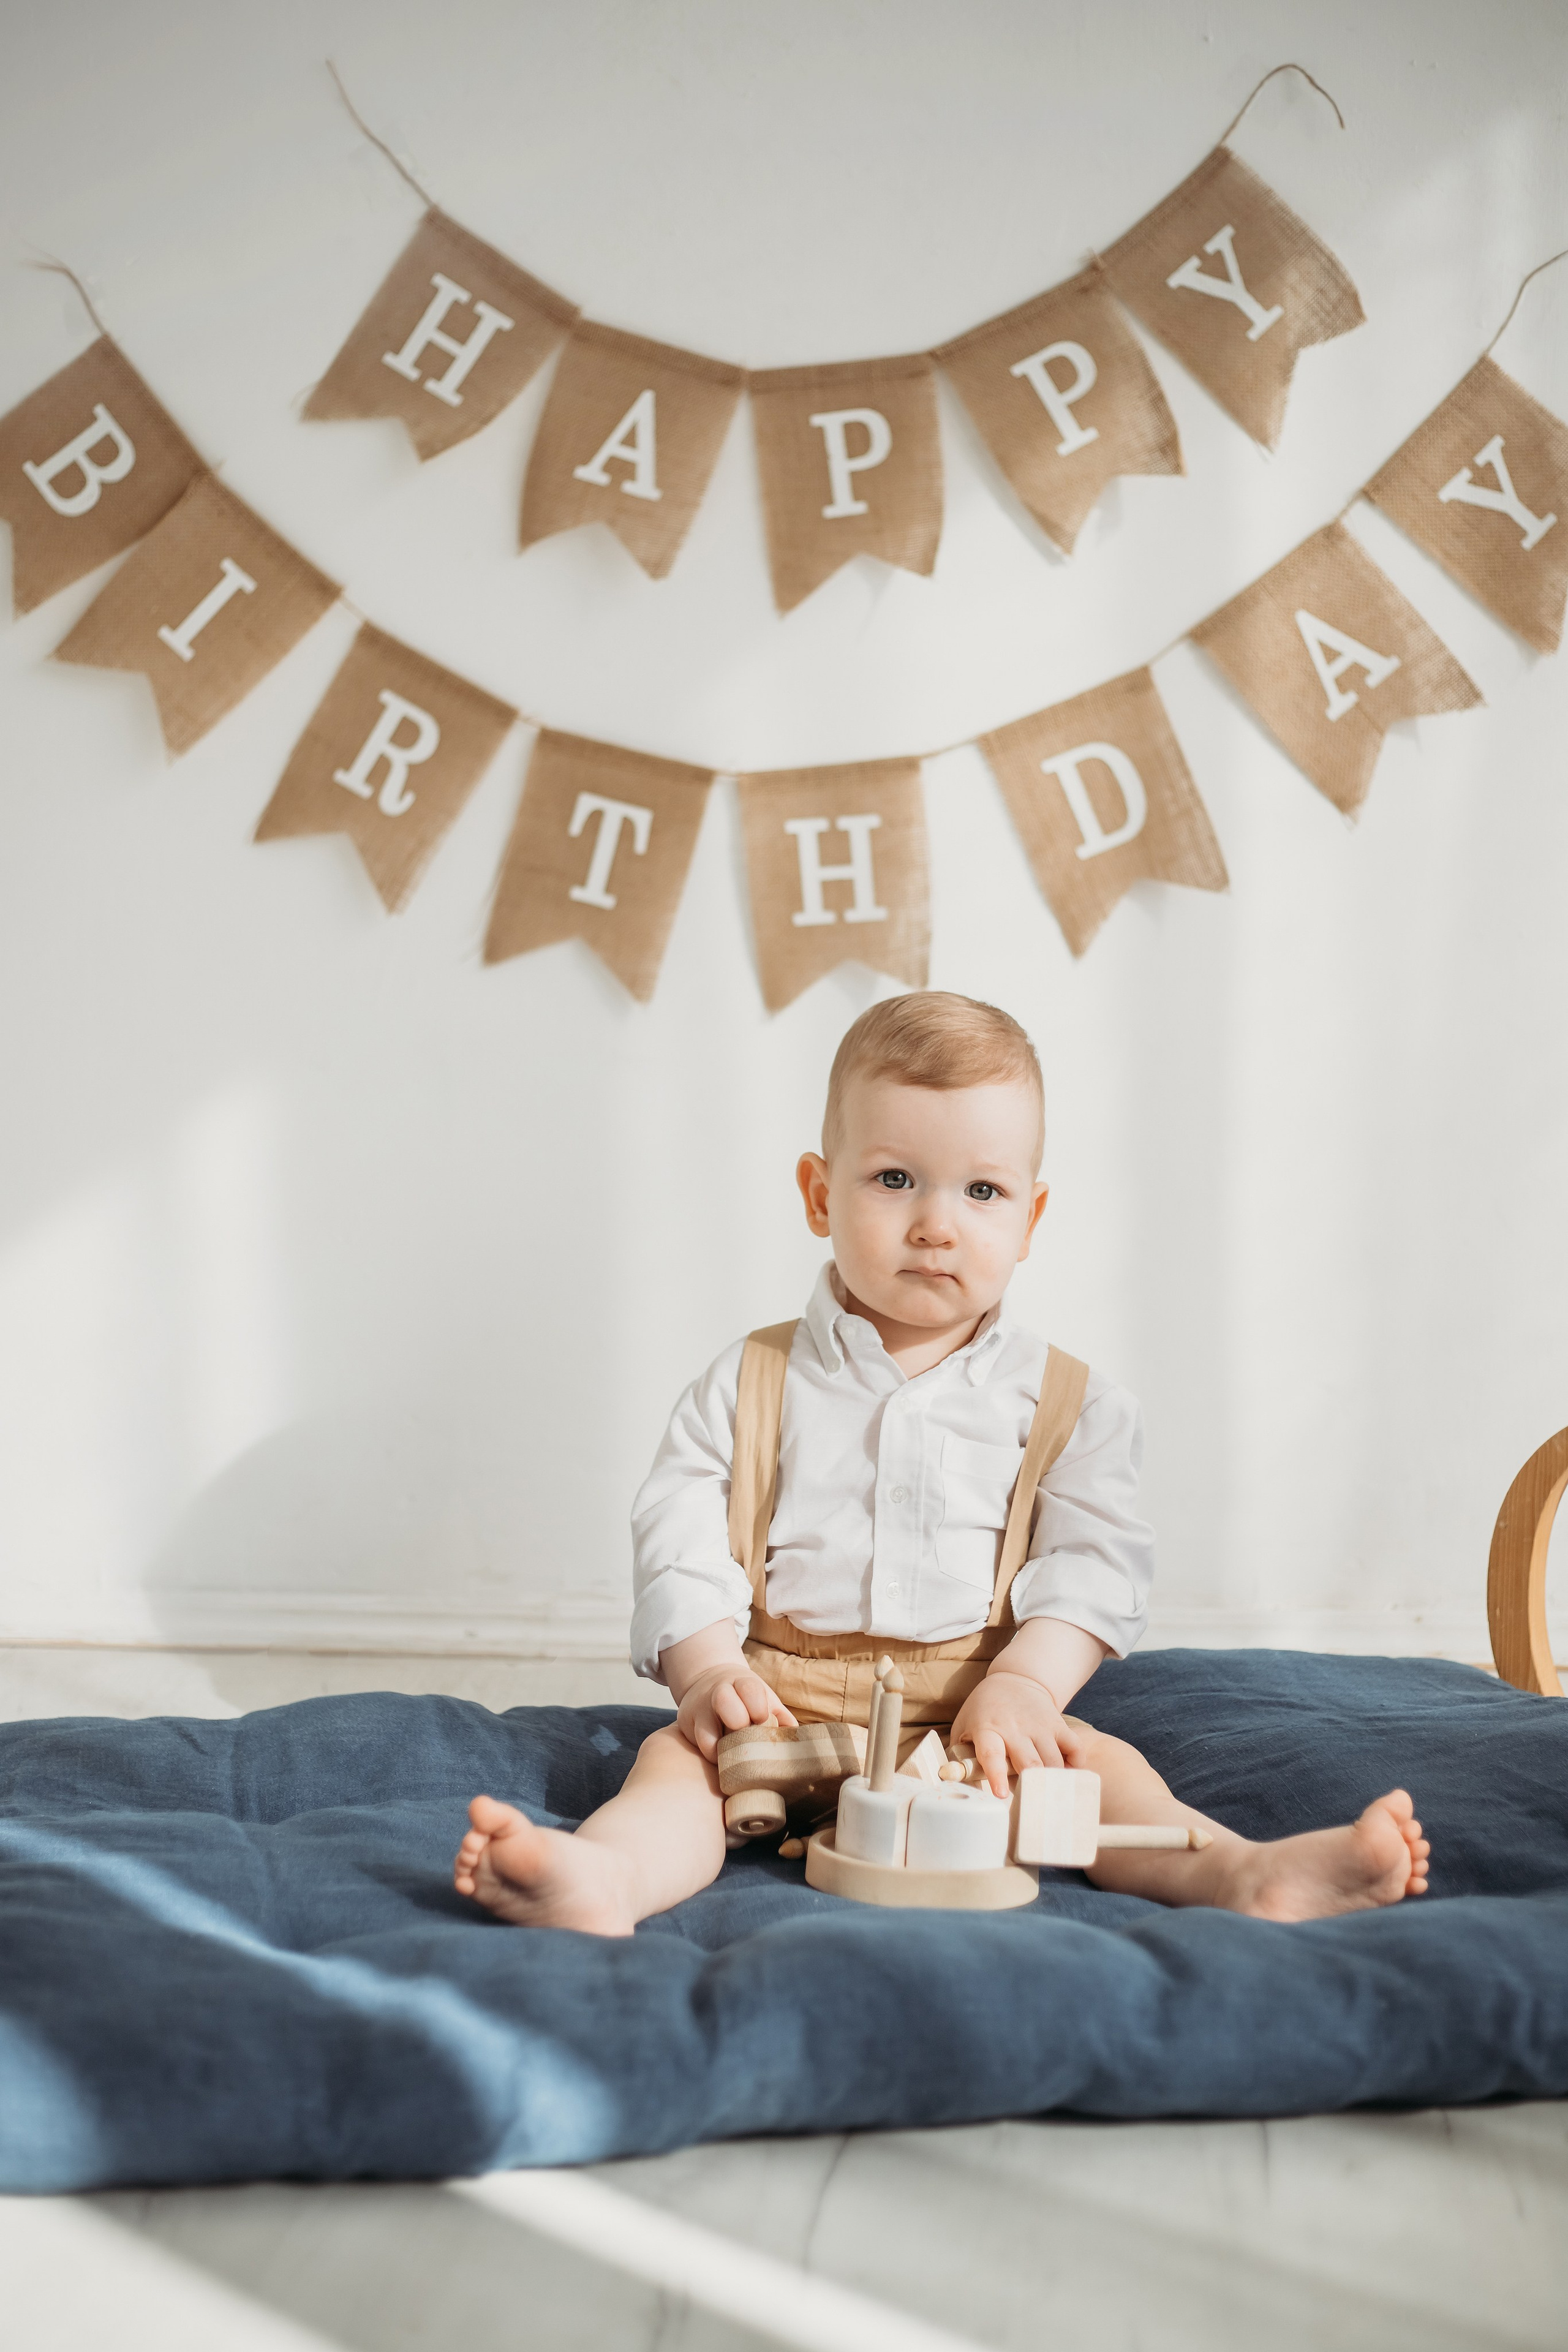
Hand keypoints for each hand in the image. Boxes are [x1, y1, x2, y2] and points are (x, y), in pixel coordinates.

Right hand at [675, 1664, 796, 1761]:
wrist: (708, 1682)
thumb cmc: (743, 1697)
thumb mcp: (762, 1697)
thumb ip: (780, 1716)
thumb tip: (796, 1739)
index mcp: (739, 1682)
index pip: (749, 1689)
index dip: (758, 1708)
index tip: (762, 1720)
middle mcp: (716, 1693)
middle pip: (725, 1702)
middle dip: (739, 1723)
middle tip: (747, 1738)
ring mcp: (698, 1711)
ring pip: (705, 1734)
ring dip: (722, 1750)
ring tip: (734, 1756)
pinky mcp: (685, 1727)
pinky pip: (697, 1747)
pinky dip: (710, 1756)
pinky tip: (722, 1759)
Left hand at [949, 1669, 1086, 1797]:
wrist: (1014, 1679)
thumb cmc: (984, 1709)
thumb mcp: (964, 1725)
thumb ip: (958, 1754)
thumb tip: (955, 1786)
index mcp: (988, 1729)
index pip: (992, 1753)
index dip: (996, 1775)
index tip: (1001, 1794)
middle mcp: (1015, 1728)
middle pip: (1030, 1763)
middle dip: (1033, 1787)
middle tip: (1032, 1805)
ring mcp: (1039, 1726)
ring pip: (1053, 1761)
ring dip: (1053, 1782)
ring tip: (1049, 1795)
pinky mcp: (1058, 1724)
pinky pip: (1074, 1748)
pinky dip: (1075, 1765)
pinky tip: (1067, 1773)